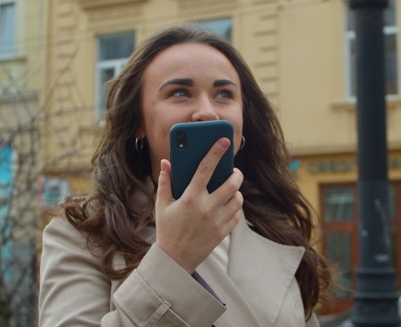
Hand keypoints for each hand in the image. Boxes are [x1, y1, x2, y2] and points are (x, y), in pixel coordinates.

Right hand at [155, 137, 242, 273]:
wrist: (174, 260)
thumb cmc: (167, 229)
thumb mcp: (162, 205)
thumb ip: (165, 182)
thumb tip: (166, 162)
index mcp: (190, 198)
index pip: (206, 169)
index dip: (216, 152)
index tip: (224, 140)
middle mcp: (206, 208)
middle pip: (232, 184)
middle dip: (236, 174)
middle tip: (233, 172)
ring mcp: (217, 221)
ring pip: (237, 199)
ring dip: (236, 192)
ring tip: (230, 189)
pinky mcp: (223, 232)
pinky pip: (237, 215)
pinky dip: (235, 208)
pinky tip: (228, 206)